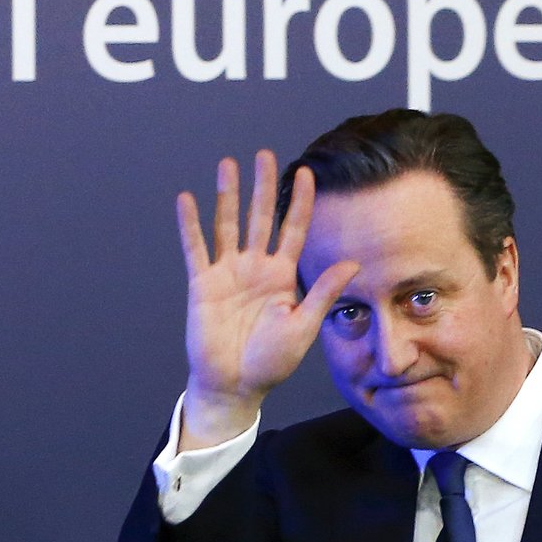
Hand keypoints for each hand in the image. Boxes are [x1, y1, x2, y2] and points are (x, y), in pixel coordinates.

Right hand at [175, 150, 359, 449]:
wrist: (234, 386)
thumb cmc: (270, 362)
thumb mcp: (303, 326)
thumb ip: (323, 292)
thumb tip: (353, 262)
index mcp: (282, 276)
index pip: (294, 230)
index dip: (300, 202)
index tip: (305, 172)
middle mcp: (255, 267)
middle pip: (260, 218)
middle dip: (262, 186)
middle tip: (264, 155)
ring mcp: (228, 273)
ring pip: (228, 224)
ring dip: (227, 195)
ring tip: (228, 164)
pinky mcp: (203, 284)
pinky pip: (196, 248)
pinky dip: (191, 224)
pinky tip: (187, 199)